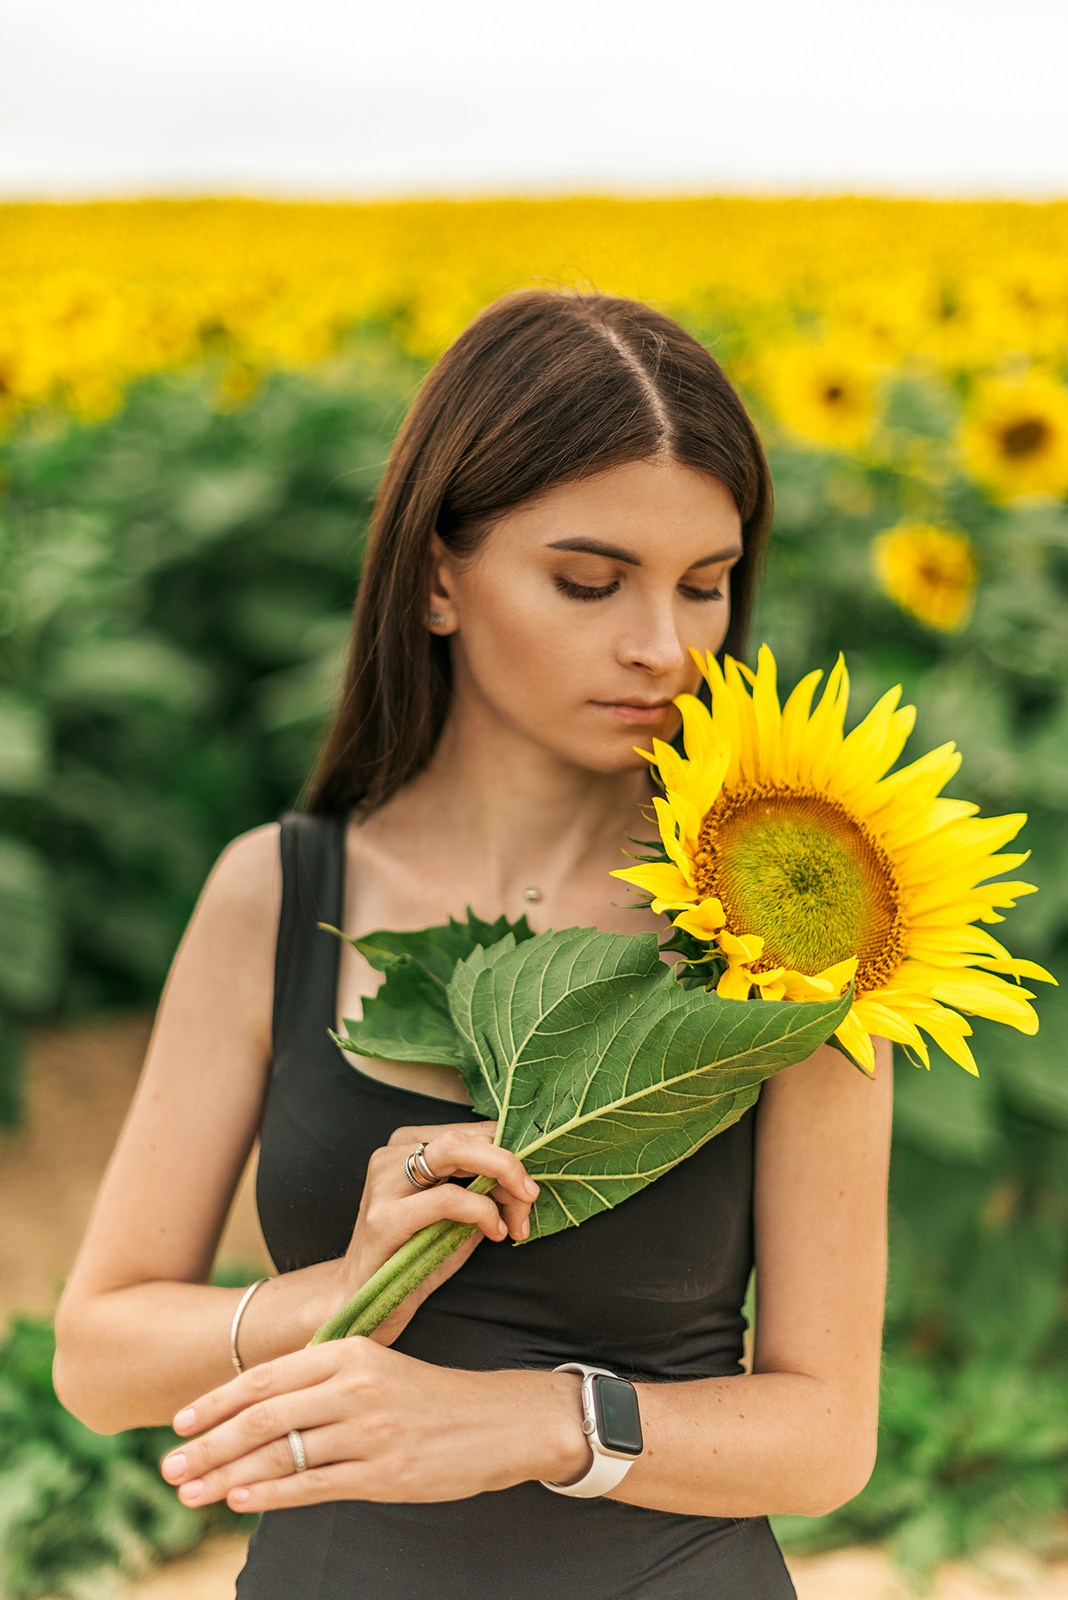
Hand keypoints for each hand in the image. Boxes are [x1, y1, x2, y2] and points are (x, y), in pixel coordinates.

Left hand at [159, 1337, 578, 1510]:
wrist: (500, 1420)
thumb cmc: (430, 1398)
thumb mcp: (377, 1370)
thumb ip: (324, 1382)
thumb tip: (259, 1408)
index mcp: (351, 1352)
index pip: (268, 1377)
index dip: (219, 1402)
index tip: (180, 1422)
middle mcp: (355, 1387)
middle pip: (265, 1417)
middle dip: (209, 1445)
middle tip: (170, 1467)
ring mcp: (369, 1431)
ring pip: (281, 1454)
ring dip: (228, 1476)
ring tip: (190, 1493)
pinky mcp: (384, 1474)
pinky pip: (314, 1485)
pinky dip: (271, 1494)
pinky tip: (238, 1501)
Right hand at [332, 1120, 539, 1345]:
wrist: (363, 1303)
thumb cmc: (415, 1257)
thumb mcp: (458, 1216)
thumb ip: (485, 1189)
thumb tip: (526, 1179)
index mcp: (407, 1145)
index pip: (471, 1130)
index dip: (508, 1153)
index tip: (529, 1188)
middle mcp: (391, 1154)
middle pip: (465, 1134)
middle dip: (509, 1163)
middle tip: (531, 1194)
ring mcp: (383, 1182)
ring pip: (456, 1150)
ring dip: (501, 1179)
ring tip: (516, 1218)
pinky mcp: (384, 1217)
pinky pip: (448, 1198)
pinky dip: (482, 1211)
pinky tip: (495, 1233)